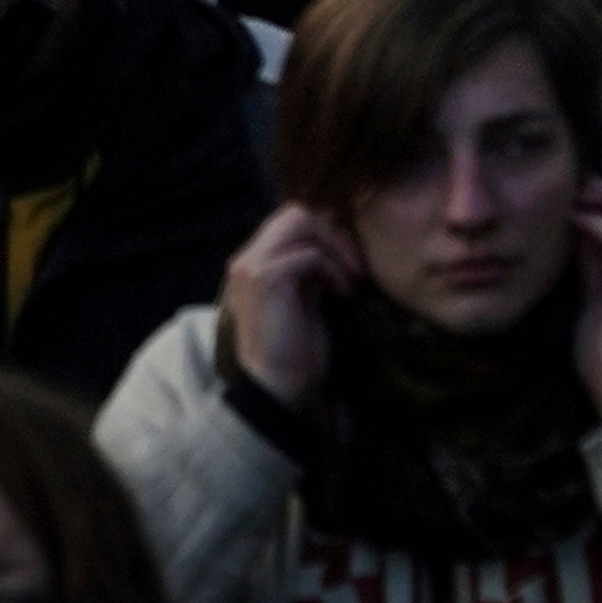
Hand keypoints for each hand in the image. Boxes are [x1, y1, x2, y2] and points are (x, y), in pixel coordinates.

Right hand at [217, 203, 359, 414]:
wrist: (275, 390)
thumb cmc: (293, 355)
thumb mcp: (303, 303)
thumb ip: (309, 273)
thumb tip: (331, 248)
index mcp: (252, 265)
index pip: (288, 223)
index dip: (324, 234)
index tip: (348, 262)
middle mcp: (246, 260)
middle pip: (294, 213)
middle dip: (331, 233)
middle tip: (354, 266)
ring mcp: (252, 267)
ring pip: (299, 221)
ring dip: (334, 247)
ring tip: (351, 279)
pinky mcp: (267, 279)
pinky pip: (309, 254)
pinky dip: (332, 269)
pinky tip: (343, 293)